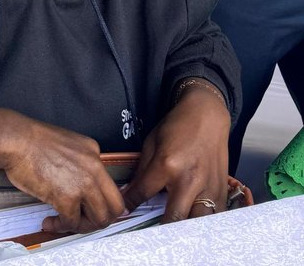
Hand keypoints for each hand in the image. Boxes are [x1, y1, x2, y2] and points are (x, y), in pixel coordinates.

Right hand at [0, 114, 126, 233]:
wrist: (15, 140)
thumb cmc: (30, 141)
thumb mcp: (65, 144)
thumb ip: (78, 163)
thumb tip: (78, 187)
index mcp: (94, 152)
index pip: (109, 185)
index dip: (98, 201)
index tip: (88, 209)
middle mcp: (94, 167)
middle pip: (115, 206)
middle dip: (100, 219)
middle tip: (83, 221)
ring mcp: (83, 183)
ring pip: (100, 219)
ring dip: (82, 226)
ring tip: (65, 223)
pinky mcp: (68, 197)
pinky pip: (72, 223)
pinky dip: (60, 227)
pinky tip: (49, 222)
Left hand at [121, 85, 229, 221]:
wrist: (206, 116)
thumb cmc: (177, 127)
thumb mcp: (152, 142)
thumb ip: (143, 169)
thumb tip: (131, 192)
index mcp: (167, 165)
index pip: (143, 193)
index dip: (130, 203)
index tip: (123, 212)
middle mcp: (188, 180)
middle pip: (174, 218)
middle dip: (160, 227)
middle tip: (150, 229)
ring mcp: (207, 187)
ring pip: (197, 223)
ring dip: (185, 228)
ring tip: (174, 228)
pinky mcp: (221, 190)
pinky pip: (214, 216)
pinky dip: (203, 222)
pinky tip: (194, 220)